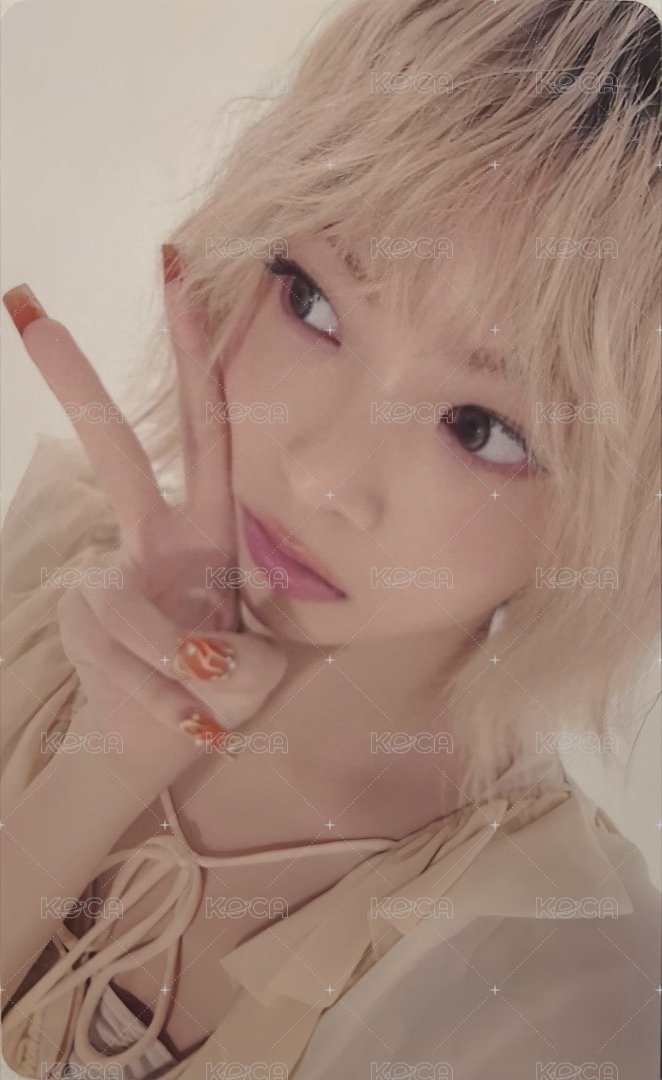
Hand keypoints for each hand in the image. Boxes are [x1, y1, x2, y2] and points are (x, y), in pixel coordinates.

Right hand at [3, 253, 286, 764]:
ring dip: (174, 670)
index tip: (176, 273)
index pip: (207, 427)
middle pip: (114, 450)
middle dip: (74, 381)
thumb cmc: (226, 693)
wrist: (170, 743)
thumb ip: (247, 661)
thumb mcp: (260, 672)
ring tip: (205, 709)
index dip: (196, 354)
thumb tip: (206, 654)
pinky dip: (159, 699)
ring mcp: (110, 577)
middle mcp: (158, 537)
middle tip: (26, 306)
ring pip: (122, 606)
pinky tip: (180, 719)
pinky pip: (117, 659)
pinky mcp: (78, 619)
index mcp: (212, 525)